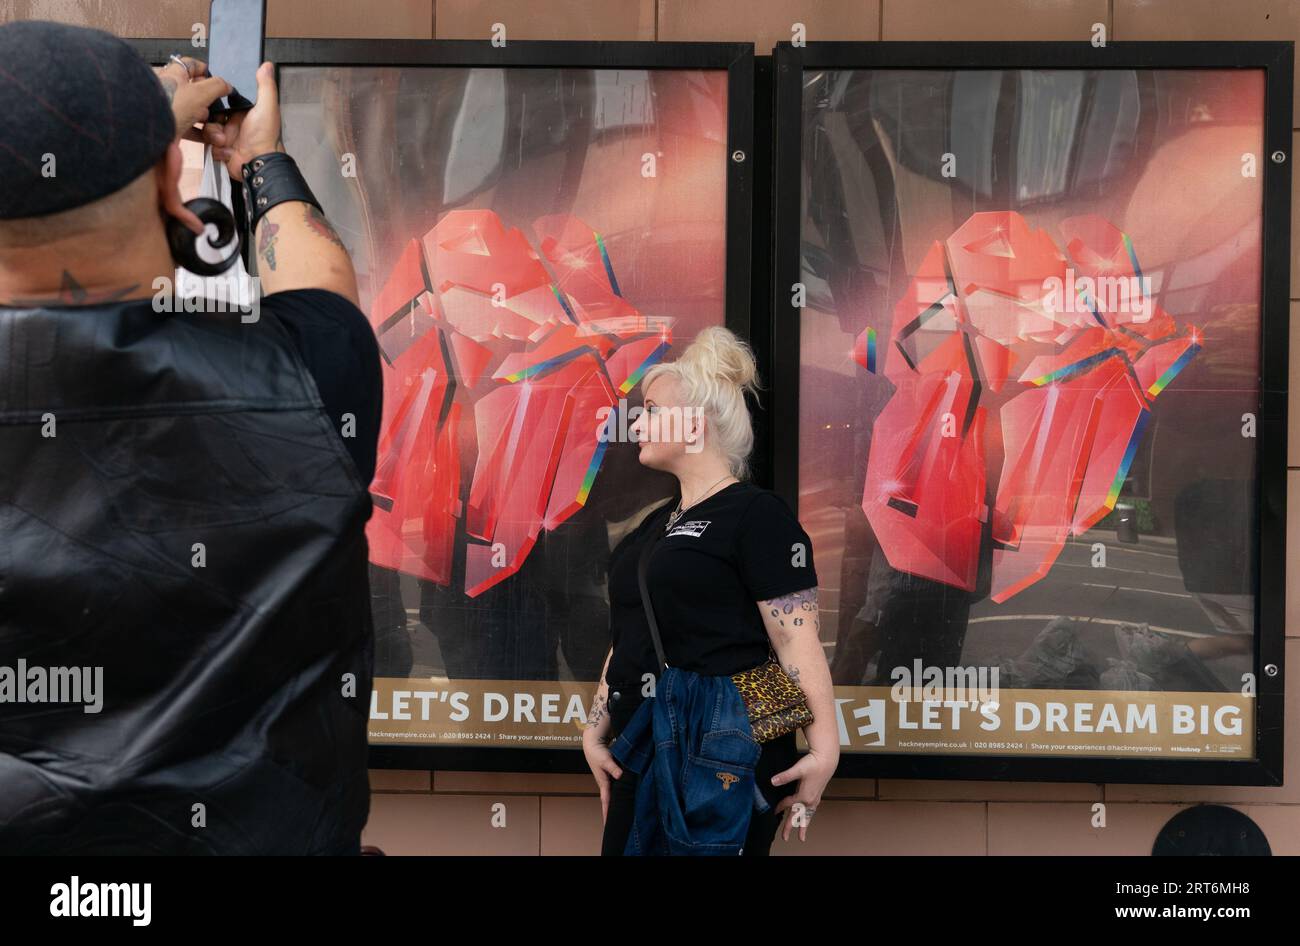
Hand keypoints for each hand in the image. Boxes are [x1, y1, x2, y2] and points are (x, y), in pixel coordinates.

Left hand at [154, 57, 230, 142]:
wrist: (147, 129)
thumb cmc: (169, 105)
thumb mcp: (200, 93)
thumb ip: (216, 86)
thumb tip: (227, 84)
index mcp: (173, 73)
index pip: (191, 64)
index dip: (206, 70)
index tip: (218, 80)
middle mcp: (169, 88)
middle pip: (194, 91)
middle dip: (209, 102)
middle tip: (218, 109)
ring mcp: (167, 107)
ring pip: (192, 111)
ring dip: (206, 120)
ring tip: (215, 128)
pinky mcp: (166, 125)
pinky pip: (187, 128)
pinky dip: (198, 133)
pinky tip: (208, 139)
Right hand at [205, 61, 283, 181]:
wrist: (258, 164)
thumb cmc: (264, 135)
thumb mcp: (267, 107)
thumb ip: (265, 86)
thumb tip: (267, 64)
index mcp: (242, 112)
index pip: (222, 100)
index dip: (215, 100)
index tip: (210, 99)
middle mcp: (234, 124)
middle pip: (211, 116)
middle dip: (213, 122)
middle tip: (221, 127)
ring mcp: (227, 138)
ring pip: (208, 131)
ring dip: (214, 136)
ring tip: (225, 141)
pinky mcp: (222, 152)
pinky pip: (210, 146)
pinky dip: (218, 149)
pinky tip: (228, 151)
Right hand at [582, 734, 623, 824]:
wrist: (593, 743)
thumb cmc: (598, 752)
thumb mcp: (606, 760)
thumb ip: (613, 768)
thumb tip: (620, 776)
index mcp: (603, 783)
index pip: (606, 801)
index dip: (607, 813)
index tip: (607, 824)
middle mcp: (605, 783)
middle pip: (609, 801)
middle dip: (611, 812)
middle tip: (616, 824)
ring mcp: (608, 780)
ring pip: (613, 795)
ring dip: (615, 803)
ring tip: (621, 815)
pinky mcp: (612, 774)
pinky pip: (617, 787)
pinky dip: (620, 793)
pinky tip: (626, 796)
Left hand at [770, 747, 836, 842]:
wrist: (826, 760)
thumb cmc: (813, 764)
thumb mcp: (797, 770)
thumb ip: (785, 776)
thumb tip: (773, 781)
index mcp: (804, 796)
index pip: (788, 804)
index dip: (780, 807)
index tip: (774, 811)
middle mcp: (810, 800)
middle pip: (798, 817)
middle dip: (790, 827)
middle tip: (785, 838)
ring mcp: (815, 799)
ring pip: (807, 816)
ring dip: (803, 826)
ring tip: (802, 836)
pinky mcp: (818, 795)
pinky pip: (811, 811)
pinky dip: (808, 817)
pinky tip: (808, 817)